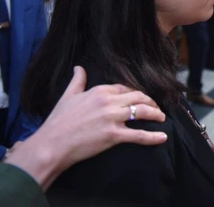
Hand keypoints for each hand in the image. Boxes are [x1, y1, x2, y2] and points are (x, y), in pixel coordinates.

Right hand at [7, 66, 165, 189]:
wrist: (51, 145)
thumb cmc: (58, 122)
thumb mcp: (68, 96)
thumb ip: (77, 81)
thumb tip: (78, 67)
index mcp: (99, 91)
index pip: (126, 88)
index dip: (136, 93)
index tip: (142, 98)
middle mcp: (108, 101)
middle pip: (138, 97)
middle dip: (151, 101)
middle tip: (156, 108)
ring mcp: (112, 118)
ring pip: (142, 111)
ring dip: (155, 113)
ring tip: (162, 117)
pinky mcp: (113, 135)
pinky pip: (139, 135)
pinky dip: (153, 136)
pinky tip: (162, 137)